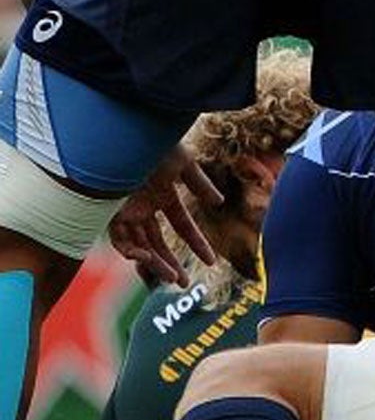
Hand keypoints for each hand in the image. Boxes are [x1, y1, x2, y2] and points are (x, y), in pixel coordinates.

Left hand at [106, 146, 222, 286]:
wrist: (125, 135)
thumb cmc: (154, 144)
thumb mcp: (184, 163)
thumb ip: (200, 184)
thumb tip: (218, 203)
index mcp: (162, 195)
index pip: (182, 226)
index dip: (196, 244)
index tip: (211, 261)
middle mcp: (144, 207)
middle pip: (158, 242)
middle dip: (171, 263)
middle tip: (184, 283)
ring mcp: (127, 212)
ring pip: (140, 246)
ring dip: (155, 264)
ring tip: (172, 277)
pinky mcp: (110, 214)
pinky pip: (120, 241)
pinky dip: (132, 252)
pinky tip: (146, 257)